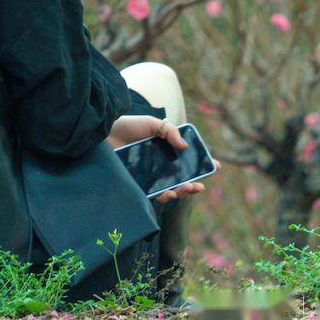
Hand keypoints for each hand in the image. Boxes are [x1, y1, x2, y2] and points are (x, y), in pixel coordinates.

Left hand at [106, 115, 221, 203]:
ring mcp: (150, 177)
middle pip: (182, 179)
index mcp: (165, 151)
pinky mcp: (139, 185)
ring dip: (181, 191)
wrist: (103, 134)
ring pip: (170, 189)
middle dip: (193, 184)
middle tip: (199, 185)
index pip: (187, 160)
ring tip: (186, 187)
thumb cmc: (127, 127)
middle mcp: (160, 166)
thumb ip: (169, 131)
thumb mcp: (151, 123)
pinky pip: (154, 195)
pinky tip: (169, 193)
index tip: (216, 166)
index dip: (202, 164)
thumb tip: (185, 146)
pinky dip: (164, 196)